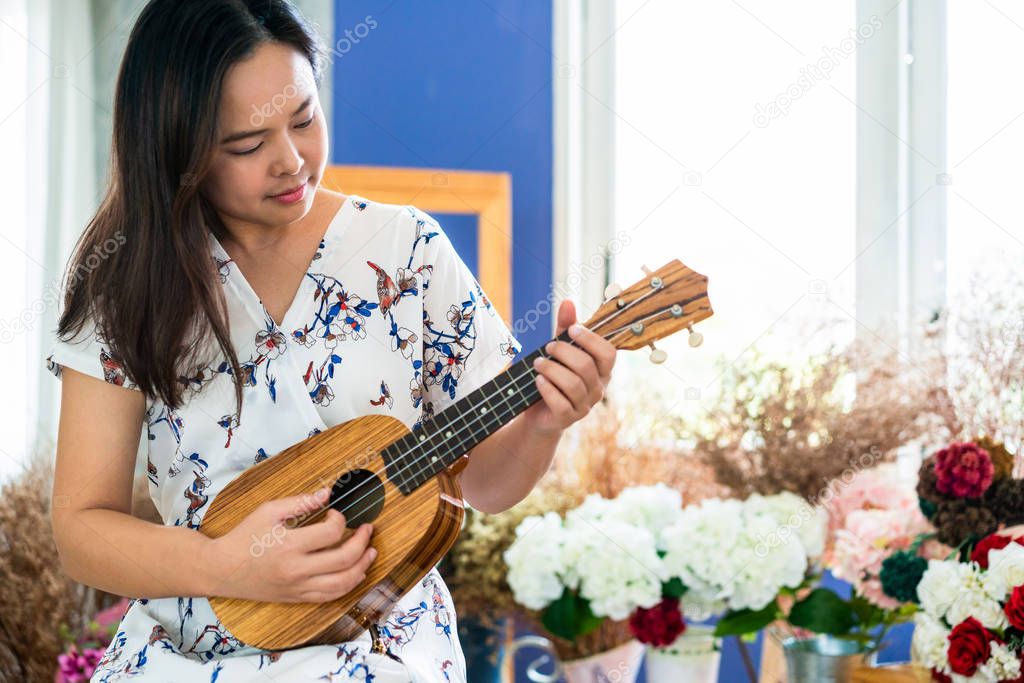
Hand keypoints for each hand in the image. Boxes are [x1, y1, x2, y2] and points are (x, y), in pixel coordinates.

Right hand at [205, 487, 376, 603]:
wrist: (221, 570)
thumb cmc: (243, 538)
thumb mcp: (268, 511)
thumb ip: (300, 502)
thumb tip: (327, 494)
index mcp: (289, 545)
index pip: (332, 533)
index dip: (341, 520)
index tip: (336, 513)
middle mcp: (296, 570)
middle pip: (344, 559)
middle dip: (363, 541)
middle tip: (367, 529)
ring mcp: (298, 588)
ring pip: (342, 583)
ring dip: (363, 566)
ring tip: (371, 552)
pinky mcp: (297, 598)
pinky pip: (330, 596)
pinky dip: (348, 585)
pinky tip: (356, 573)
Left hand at [522, 299, 616, 436]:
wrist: (540, 411)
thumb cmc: (555, 375)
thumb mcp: (560, 350)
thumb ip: (565, 328)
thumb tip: (568, 302)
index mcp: (601, 369)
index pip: (608, 353)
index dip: (591, 339)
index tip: (572, 330)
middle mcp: (598, 388)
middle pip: (586, 366)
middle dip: (564, 352)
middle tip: (548, 347)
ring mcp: (585, 405)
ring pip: (573, 384)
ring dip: (551, 369)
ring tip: (538, 363)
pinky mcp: (569, 418)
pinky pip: (561, 403)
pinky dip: (548, 389)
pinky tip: (538, 380)